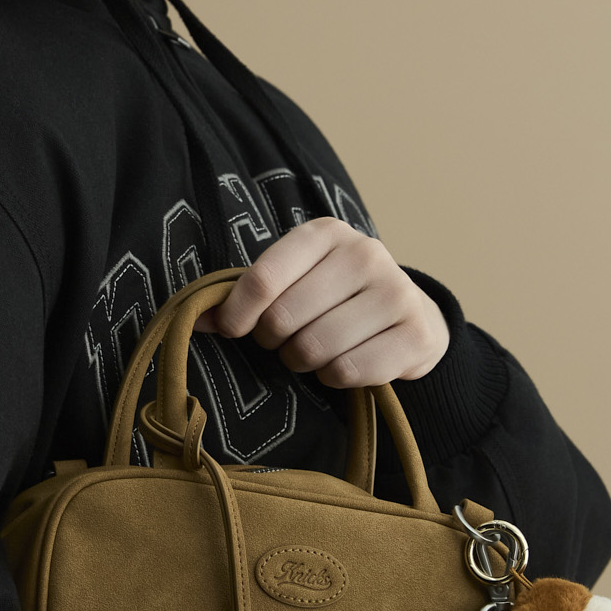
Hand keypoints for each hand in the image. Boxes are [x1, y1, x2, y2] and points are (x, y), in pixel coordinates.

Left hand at [197, 219, 448, 386]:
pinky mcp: (416, 333)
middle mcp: (365, 253)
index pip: (263, 279)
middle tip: (287, 340)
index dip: (236, 314)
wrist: (410, 314)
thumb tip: (194, 318)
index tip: (231, 329)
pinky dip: (336, 377)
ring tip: (316, 350)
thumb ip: (244, 294)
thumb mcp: (293, 280)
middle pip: (284, 319)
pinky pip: (349, 372)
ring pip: (315, 348)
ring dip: (304, 361)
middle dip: (275, 340)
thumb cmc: (334, 297)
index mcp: (325, 233)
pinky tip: (346, 361)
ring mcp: (397, 292)